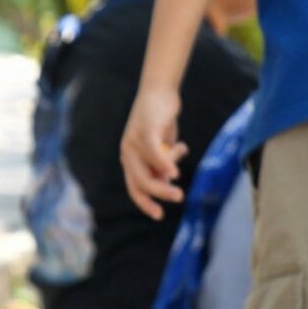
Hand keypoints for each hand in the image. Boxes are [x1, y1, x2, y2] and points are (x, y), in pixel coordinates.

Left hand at [121, 84, 187, 218]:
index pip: (135, 187)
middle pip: (141, 182)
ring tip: (178, 180)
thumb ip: (162, 164)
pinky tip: (174, 172)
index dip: (145, 203)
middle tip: (179, 198)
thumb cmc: (161, 122)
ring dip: (163, 180)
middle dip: (159, 193)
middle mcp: (128, 152)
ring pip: (147, 170)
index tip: (159, 215)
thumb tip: (167, 180)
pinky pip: (153, 152)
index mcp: (131, 159)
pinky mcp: (145, 130)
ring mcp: (134, 141)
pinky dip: (163, 163)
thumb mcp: (162, 148)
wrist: (160, 93)